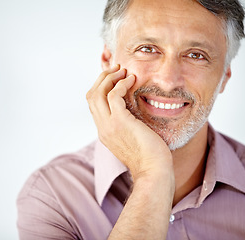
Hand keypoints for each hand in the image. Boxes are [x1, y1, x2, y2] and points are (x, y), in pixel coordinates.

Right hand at [86, 65, 172, 179]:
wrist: (153, 171)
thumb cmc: (150, 157)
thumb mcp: (134, 138)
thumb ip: (128, 125)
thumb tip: (135, 113)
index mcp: (105, 132)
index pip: (95, 105)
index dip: (101, 88)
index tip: (114, 78)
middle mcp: (103, 128)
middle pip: (91, 96)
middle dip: (102, 78)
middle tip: (116, 69)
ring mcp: (109, 125)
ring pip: (97, 93)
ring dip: (109, 78)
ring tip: (122, 70)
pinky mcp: (120, 122)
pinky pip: (114, 95)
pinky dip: (121, 84)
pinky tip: (132, 80)